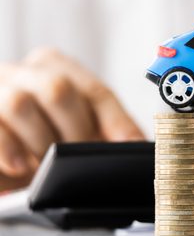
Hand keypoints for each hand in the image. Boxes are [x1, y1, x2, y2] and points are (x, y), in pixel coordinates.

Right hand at [0, 48, 143, 190]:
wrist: (4, 155)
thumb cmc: (43, 140)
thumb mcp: (76, 132)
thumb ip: (106, 133)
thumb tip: (137, 149)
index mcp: (56, 67)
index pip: (95, 91)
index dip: (117, 122)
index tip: (133, 147)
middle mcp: (24, 73)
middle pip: (58, 89)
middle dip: (76, 132)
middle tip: (80, 159)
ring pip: (19, 103)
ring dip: (40, 142)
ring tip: (46, 166)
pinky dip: (8, 150)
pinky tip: (19, 167)